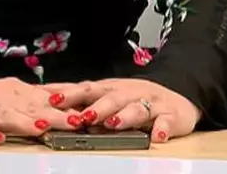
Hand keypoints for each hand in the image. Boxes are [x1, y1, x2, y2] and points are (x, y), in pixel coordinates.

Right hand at [0, 77, 78, 144]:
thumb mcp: (12, 95)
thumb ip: (35, 101)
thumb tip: (64, 103)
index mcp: (19, 93)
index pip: (50, 95)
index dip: (71, 100)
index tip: (92, 107)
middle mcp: (6, 100)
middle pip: (35, 108)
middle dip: (57, 114)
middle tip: (77, 121)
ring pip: (8, 116)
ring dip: (25, 122)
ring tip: (41, 127)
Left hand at [42, 78, 200, 142]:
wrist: (178, 98)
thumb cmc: (137, 98)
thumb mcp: (109, 94)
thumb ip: (83, 97)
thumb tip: (49, 97)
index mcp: (111, 89)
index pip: (87, 89)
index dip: (70, 94)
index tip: (52, 100)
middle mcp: (129, 93)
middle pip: (111, 97)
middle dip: (96, 106)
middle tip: (82, 116)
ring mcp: (150, 104)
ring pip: (137, 108)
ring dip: (125, 116)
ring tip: (114, 124)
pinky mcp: (170, 116)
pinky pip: (166, 122)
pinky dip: (161, 128)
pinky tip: (157, 136)